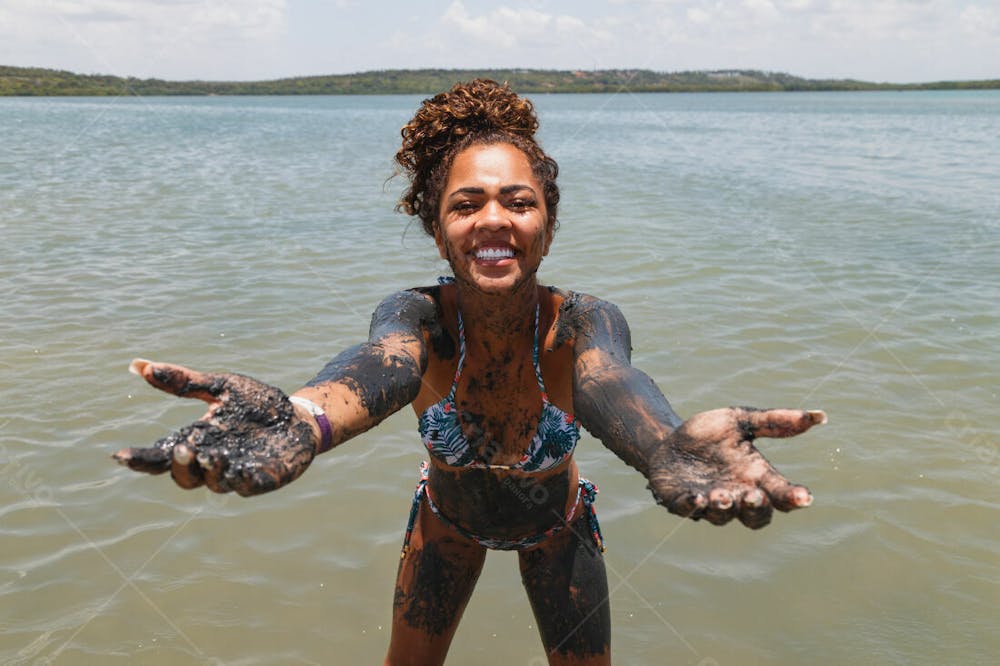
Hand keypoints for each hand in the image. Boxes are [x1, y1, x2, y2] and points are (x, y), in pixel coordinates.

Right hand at [113, 359, 316, 495]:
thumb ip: (184, 382)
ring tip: (212, 457)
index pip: (163, 455)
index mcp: (198, 442)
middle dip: (181, 467)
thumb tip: (138, 365)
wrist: (299, 416)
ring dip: (212, 472)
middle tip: (184, 449)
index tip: (121, 455)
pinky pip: (252, 486)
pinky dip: (245, 482)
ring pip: (216, 484)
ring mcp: (239, 472)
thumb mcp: (219, 387)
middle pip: (185, 477)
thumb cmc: (256, 405)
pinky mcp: (267, 478)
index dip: (142, 459)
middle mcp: (213, 463)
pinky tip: (243, 473)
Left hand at [646, 407, 825, 528]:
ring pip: (722, 516)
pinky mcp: (680, 501)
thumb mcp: (740, 421)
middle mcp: (736, 495)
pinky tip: (695, 498)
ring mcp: (708, 502)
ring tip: (722, 496)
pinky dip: (692, 506)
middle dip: (757, 508)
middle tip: (756, 495)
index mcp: (755, 477)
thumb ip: (774, 422)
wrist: (668, 440)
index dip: (793, 497)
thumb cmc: (709, 435)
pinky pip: (688, 509)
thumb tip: (819, 415)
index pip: (781, 494)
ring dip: (724, 507)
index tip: (804, 496)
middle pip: (756, 516)